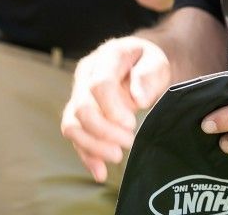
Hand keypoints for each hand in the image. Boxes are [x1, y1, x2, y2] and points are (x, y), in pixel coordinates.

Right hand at [61, 36, 170, 181]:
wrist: (141, 65)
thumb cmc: (148, 63)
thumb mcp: (156, 61)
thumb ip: (148, 75)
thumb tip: (138, 99)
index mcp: (107, 56)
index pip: (99, 83)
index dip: (113, 108)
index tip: (131, 124)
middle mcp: (86, 74)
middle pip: (82, 107)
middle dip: (104, 131)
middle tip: (130, 141)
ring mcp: (79, 93)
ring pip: (72, 124)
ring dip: (93, 146)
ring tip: (118, 156)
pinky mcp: (78, 114)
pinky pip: (75, 136)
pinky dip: (86, 156)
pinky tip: (101, 171)